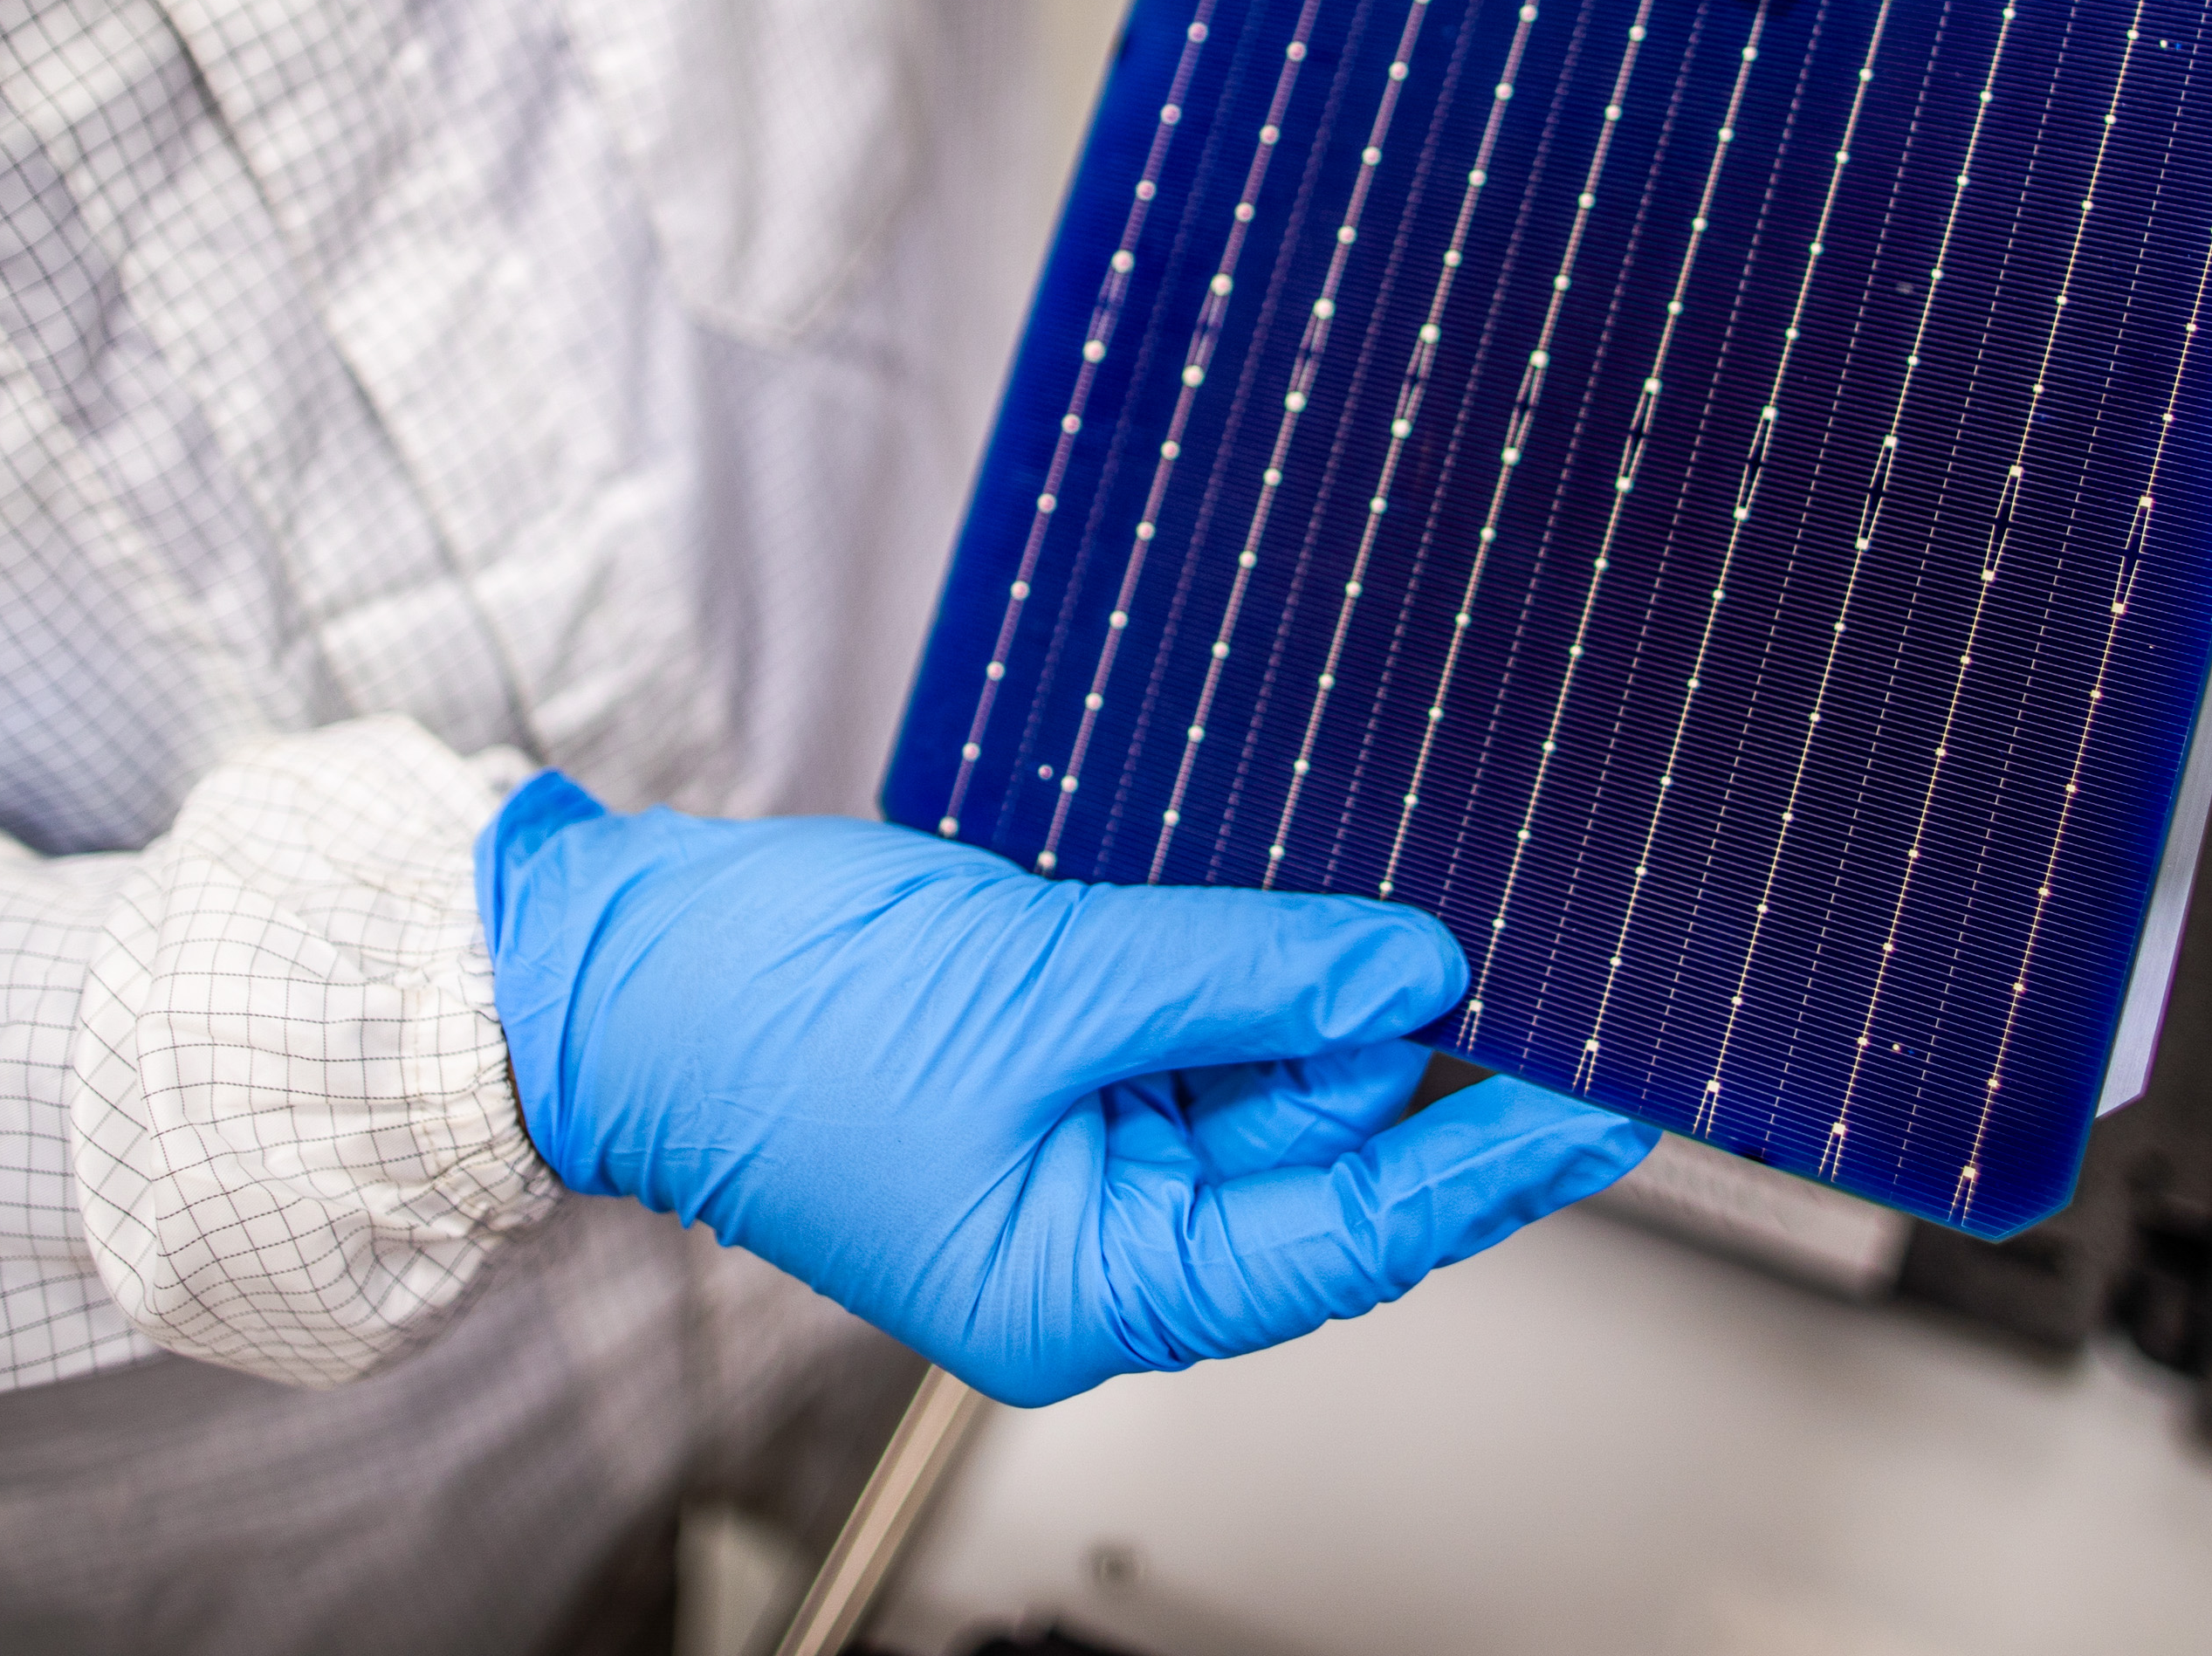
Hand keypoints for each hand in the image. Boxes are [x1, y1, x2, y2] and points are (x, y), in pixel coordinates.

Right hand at [476, 776, 1652, 1405]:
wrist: (605, 965)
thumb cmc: (768, 1014)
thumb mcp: (1048, 980)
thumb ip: (1249, 976)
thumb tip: (1416, 973)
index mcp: (1085, 1291)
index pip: (1349, 1241)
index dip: (1491, 1165)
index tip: (1606, 1101)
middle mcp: (1086, 1254)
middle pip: (1317, 1170)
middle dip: (1419, 1066)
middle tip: (1544, 968)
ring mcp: (1062, 1168)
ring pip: (1259, 1097)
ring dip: (1327, 1011)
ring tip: (1420, 921)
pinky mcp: (1037, 1087)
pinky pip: (1184, 1046)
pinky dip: (1246, 987)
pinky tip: (1309, 927)